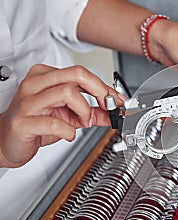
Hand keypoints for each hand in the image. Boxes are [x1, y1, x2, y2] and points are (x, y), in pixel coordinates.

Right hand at [0, 64, 122, 167]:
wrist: (6, 141)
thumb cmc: (35, 124)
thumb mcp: (68, 116)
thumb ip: (91, 113)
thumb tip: (113, 112)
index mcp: (45, 77)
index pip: (81, 73)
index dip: (104, 87)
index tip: (118, 100)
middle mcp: (35, 85)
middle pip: (76, 75)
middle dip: (99, 91)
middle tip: (106, 107)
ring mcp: (28, 102)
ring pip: (67, 93)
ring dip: (84, 111)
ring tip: (84, 122)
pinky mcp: (23, 122)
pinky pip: (53, 122)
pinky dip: (68, 131)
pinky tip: (68, 134)